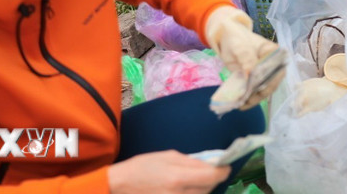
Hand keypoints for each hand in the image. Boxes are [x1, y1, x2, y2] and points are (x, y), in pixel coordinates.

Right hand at [108, 150, 230, 193]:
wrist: (120, 186)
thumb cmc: (143, 166)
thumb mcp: (168, 156)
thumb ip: (192, 161)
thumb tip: (211, 164)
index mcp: (179, 178)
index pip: (212, 177)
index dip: (223, 171)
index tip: (226, 166)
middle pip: (209, 189)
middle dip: (212, 179)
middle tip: (210, 170)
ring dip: (203, 188)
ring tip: (195, 180)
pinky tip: (187, 188)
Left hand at [205, 7, 281, 105]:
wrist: (225, 38)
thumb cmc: (236, 38)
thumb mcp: (240, 47)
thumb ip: (246, 59)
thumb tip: (250, 76)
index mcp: (274, 53)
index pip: (277, 69)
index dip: (270, 81)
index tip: (257, 89)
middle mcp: (272, 65)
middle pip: (272, 82)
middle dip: (260, 93)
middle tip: (246, 100)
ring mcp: (264, 74)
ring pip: (264, 90)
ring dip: (254, 99)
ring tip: (241, 105)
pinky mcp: (254, 81)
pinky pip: (254, 91)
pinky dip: (248, 98)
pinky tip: (240, 104)